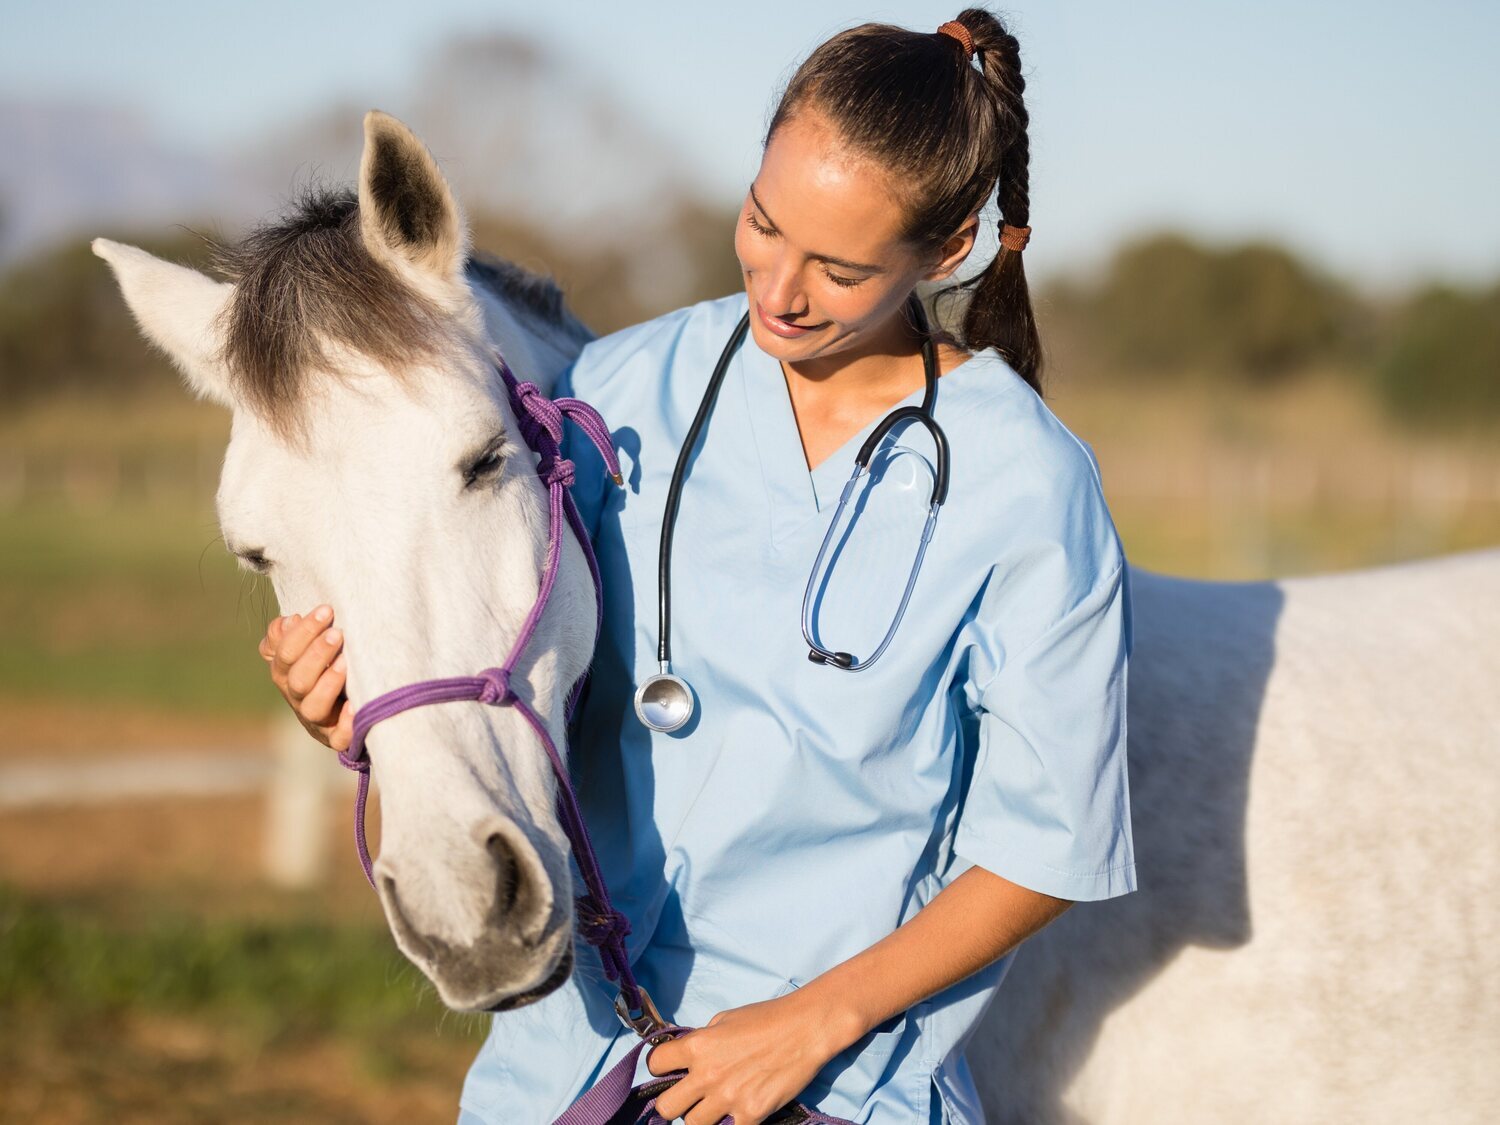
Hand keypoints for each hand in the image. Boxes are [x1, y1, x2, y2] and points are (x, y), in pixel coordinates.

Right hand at [259, 606, 352, 750]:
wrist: (343, 702)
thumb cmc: (324, 663)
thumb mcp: (305, 646)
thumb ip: (289, 634)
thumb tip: (288, 621)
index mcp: (285, 672)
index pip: (284, 652)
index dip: (303, 632)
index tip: (326, 610)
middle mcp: (297, 696)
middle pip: (298, 680)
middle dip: (316, 655)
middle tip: (337, 633)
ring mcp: (316, 719)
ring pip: (313, 708)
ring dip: (328, 684)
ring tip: (345, 662)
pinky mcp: (335, 737)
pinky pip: (338, 738)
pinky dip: (345, 724)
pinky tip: (355, 705)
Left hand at [646, 990, 848, 1124]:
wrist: (805, 1029)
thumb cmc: (766, 1018)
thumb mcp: (724, 1020)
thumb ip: (701, 1041)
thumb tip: (687, 1058)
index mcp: (697, 1046)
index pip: (655, 1063)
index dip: (659, 1066)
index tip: (669, 1069)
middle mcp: (707, 1074)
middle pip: (665, 1107)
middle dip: (673, 1102)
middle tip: (688, 1097)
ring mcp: (728, 1098)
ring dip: (700, 1117)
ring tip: (715, 1107)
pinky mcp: (751, 1114)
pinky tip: (738, 1115)